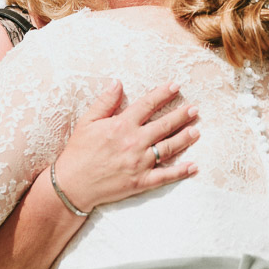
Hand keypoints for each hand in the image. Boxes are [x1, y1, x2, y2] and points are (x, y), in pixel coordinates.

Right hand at [53, 81, 199, 212]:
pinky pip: (165, 176)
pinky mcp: (141, 181)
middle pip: (164, 125)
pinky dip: (180, 171)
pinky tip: (193, 166)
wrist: (71, 185)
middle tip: (195, 109)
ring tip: (197, 131)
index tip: (176, 86)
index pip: (147, 105)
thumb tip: (118, 83)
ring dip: (184, 138)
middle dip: (181, 115)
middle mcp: (134, 142)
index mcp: (121, 125)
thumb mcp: (87, 122)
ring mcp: (139, 163)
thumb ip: (105, 102)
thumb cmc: (78, 152)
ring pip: (168, 148)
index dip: (163, 94)